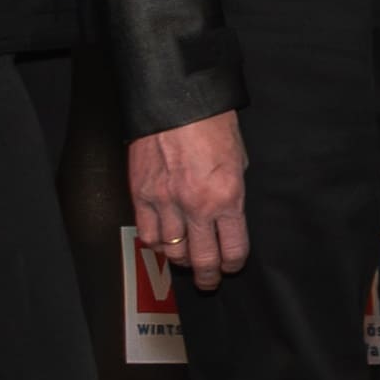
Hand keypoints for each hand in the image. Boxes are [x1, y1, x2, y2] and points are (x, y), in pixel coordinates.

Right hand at [128, 113, 251, 281]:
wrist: (176, 98)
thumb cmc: (212, 122)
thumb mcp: (238, 159)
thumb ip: (232, 191)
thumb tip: (227, 214)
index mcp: (228, 197)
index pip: (233, 249)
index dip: (233, 264)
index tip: (232, 266)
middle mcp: (196, 205)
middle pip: (201, 259)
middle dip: (207, 276)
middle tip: (208, 280)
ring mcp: (165, 202)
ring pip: (171, 251)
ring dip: (180, 260)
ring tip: (185, 261)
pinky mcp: (141, 193)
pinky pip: (146, 233)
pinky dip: (155, 243)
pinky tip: (162, 242)